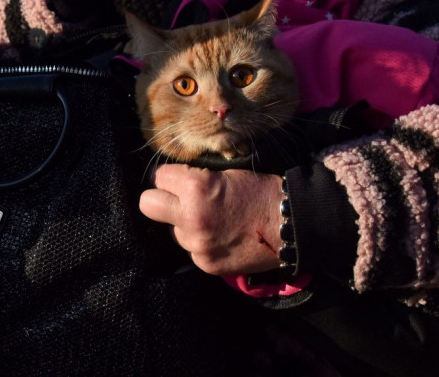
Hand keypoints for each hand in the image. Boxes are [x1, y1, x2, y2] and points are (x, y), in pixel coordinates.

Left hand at [138, 164, 282, 275]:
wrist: (291, 226)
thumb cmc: (260, 192)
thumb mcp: (224, 174)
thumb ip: (194, 180)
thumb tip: (171, 181)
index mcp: (195, 189)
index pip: (158, 177)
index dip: (169, 177)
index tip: (178, 179)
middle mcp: (190, 217)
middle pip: (147, 204)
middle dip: (160, 199)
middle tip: (177, 198)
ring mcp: (197, 244)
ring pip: (171, 229)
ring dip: (183, 223)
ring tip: (209, 219)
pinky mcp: (206, 264)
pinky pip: (190, 249)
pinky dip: (200, 242)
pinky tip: (220, 236)